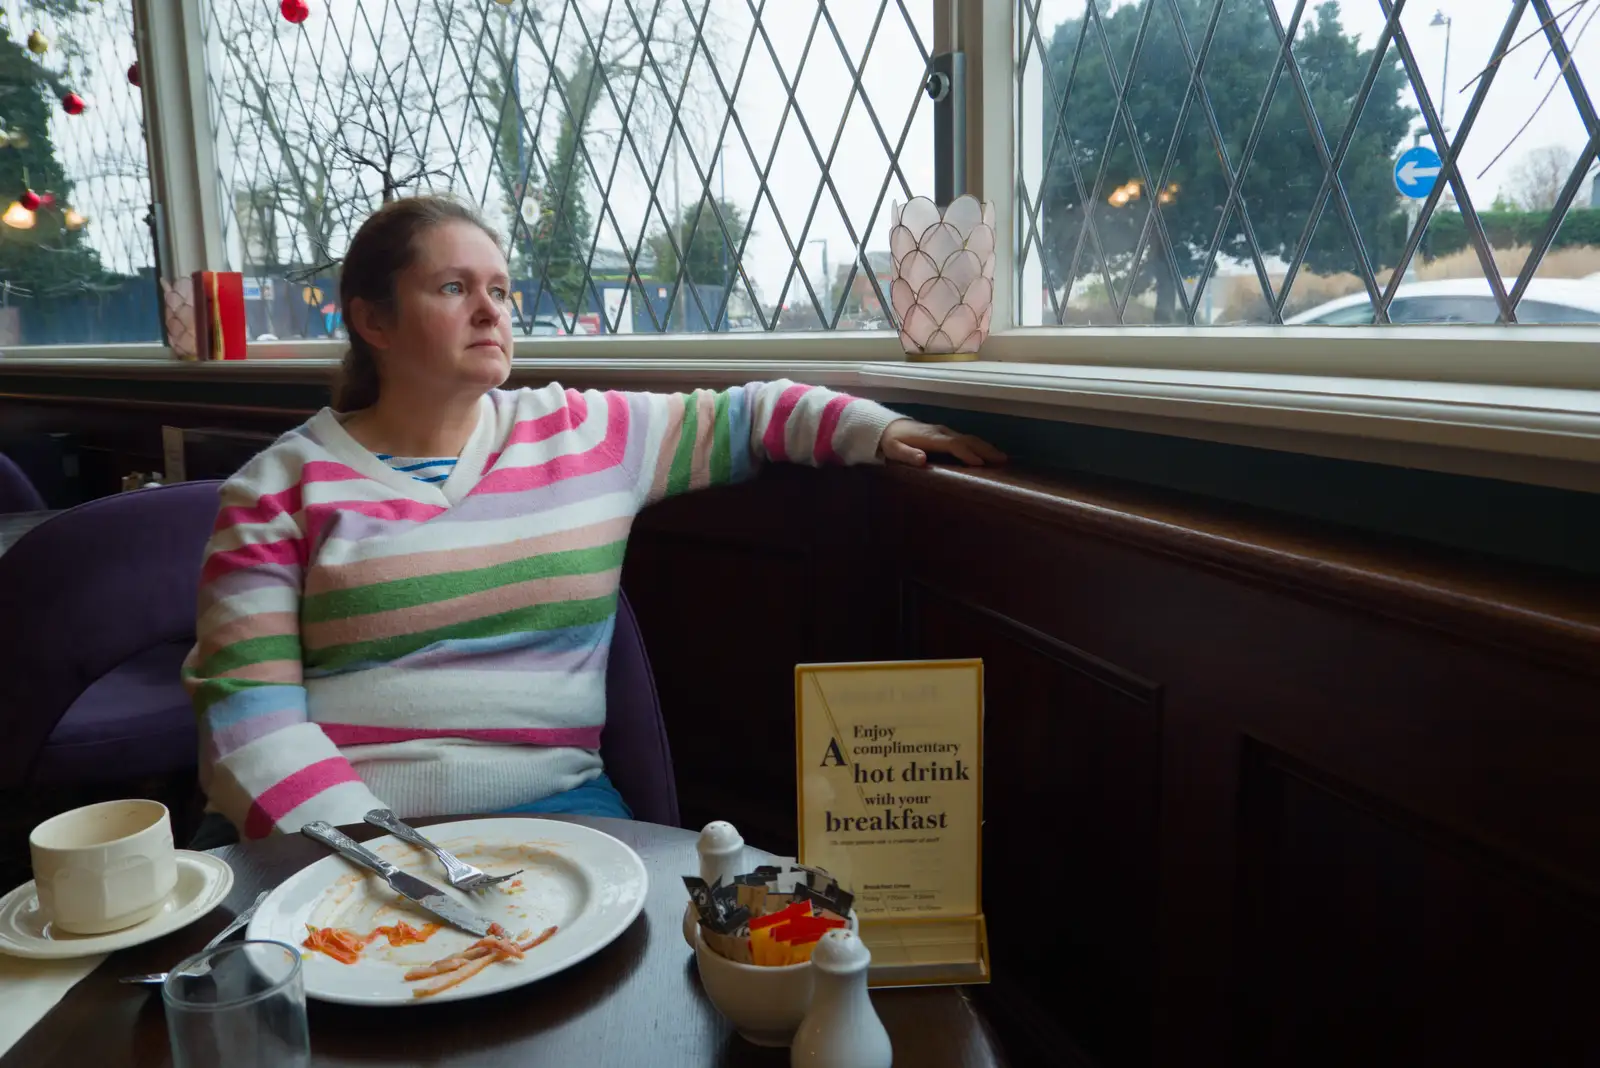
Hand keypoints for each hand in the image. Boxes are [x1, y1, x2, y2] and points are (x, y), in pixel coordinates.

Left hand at [879, 419, 1007, 466]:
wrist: (887, 427)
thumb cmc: (890, 441)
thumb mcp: (893, 449)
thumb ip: (907, 454)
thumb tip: (922, 460)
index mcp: (931, 437)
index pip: (954, 444)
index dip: (967, 454)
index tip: (981, 464)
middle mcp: (941, 432)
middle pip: (967, 439)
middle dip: (985, 449)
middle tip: (1003, 460)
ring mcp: (944, 432)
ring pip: (969, 438)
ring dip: (986, 447)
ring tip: (1002, 458)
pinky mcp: (945, 434)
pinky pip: (965, 439)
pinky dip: (979, 446)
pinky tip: (987, 453)